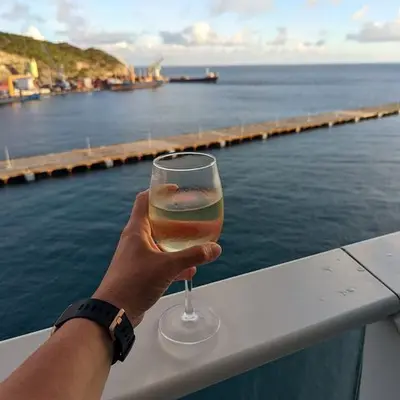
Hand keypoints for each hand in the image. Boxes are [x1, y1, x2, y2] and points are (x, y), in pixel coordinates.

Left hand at [93, 190, 221, 326]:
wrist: (114, 313)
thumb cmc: (136, 281)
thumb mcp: (168, 266)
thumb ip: (192, 255)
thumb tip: (215, 248)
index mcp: (136, 230)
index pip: (145, 200)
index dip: (160, 191)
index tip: (176, 189)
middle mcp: (135, 240)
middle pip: (155, 220)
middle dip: (174, 219)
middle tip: (191, 216)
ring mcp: (137, 256)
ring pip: (160, 243)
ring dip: (176, 243)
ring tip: (195, 243)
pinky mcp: (140, 272)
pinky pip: (160, 262)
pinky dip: (174, 263)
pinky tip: (190, 271)